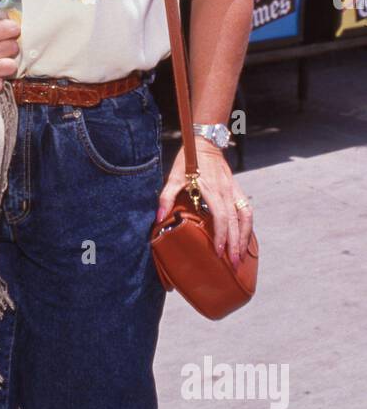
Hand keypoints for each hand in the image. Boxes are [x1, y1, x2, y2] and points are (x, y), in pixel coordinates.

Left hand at [157, 137, 253, 265]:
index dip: (221, 235)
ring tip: (242, 255)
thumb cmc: (187, 161)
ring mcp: (234, 191)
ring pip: (246, 217)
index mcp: (211, 190)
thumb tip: (160, 217)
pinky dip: (248, 226)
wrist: (205, 144)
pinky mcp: (238, 190)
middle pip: (235, 222)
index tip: (219, 252)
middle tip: (233, 264)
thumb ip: (166, 197)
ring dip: (245, 237)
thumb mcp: (173, 178)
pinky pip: (247, 210)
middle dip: (235, 244)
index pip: (221, 217)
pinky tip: (245, 239)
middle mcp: (226, 192)